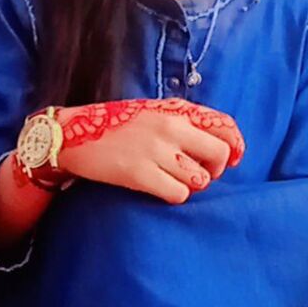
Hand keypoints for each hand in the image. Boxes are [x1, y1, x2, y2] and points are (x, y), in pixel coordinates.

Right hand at [57, 98, 245, 204]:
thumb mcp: (152, 111)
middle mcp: (170, 127)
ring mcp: (155, 150)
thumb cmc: (116, 125)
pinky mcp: (140, 173)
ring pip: (200, 179)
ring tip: (173, 180)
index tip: (234, 159)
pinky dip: (173, 196)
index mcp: (175, 110)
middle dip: (215, 170)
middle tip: (199, 174)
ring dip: (191, 186)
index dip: (236, 146)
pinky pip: (178, 194)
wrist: (72, 135)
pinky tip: (159, 189)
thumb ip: (184, 122)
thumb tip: (221, 143)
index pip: (224, 125)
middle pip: (220, 155)